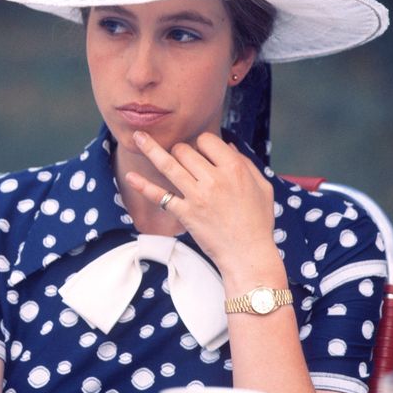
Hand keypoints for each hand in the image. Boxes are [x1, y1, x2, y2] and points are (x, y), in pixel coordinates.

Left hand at [126, 130, 285, 283]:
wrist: (248, 255)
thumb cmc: (258, 222)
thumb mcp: (263, 187)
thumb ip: (246, 163)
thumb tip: (228, 146)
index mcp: (234, 169)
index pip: (207, 140)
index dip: (203, 144)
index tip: (204, 153)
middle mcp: (213, 179)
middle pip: (184, 150)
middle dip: (181, 151)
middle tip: (185, 162)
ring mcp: (196, 196)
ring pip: (168, 165)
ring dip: (150, 149)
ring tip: (137, 137)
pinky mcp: (184, 214)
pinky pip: (159, 196)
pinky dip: (143, 186)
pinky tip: (130, 177)